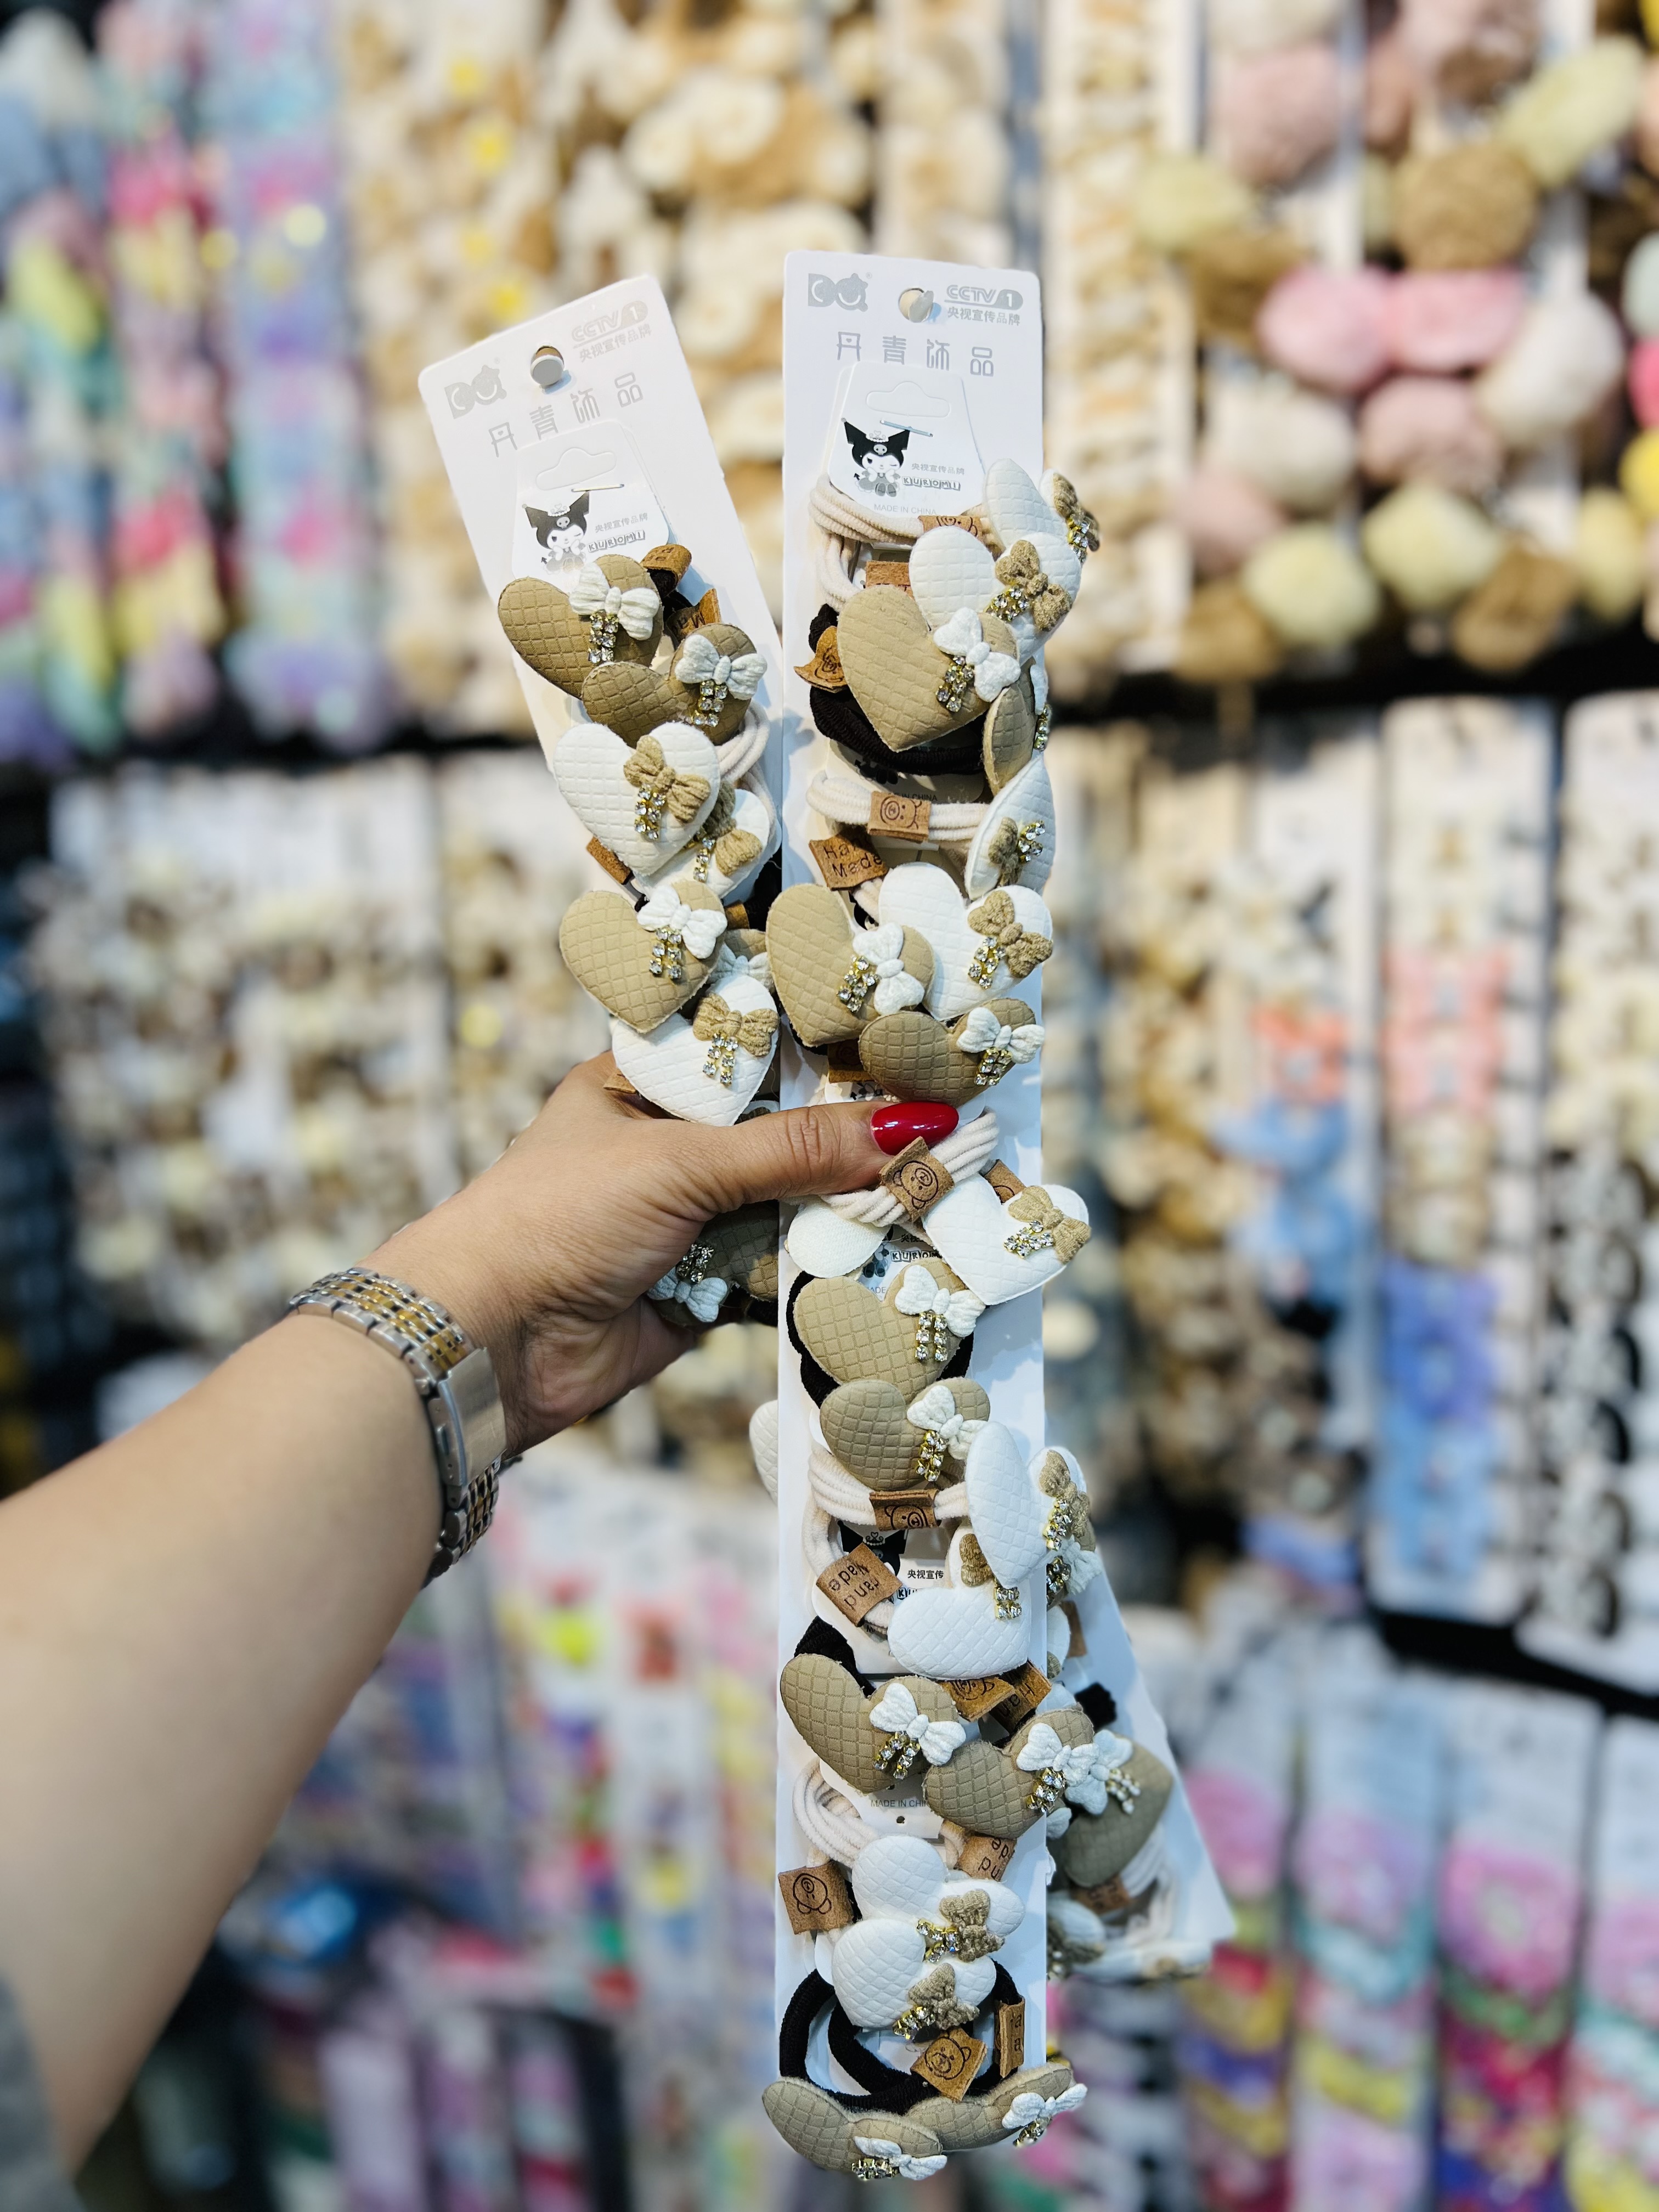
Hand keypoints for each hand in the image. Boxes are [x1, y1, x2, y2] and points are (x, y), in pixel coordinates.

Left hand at [369, 1054, 884, 1452]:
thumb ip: (793, 1147)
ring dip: (844, 1213)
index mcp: (643, 1085)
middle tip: (939, 1133)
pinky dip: (822, 1276)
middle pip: (781, 1136)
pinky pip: (778, 1276)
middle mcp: (668, 1148)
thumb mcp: (679, 1161)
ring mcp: (687, 1222)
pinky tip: (889, 1262)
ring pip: (788, 1208)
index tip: (906, 1049)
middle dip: (850, 1144)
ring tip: (932, 1196)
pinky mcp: (702, 1292)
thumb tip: (909, 1127)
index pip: (749, 1051)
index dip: (824, 1054)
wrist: (492, 1342)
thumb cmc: (558, 1216)